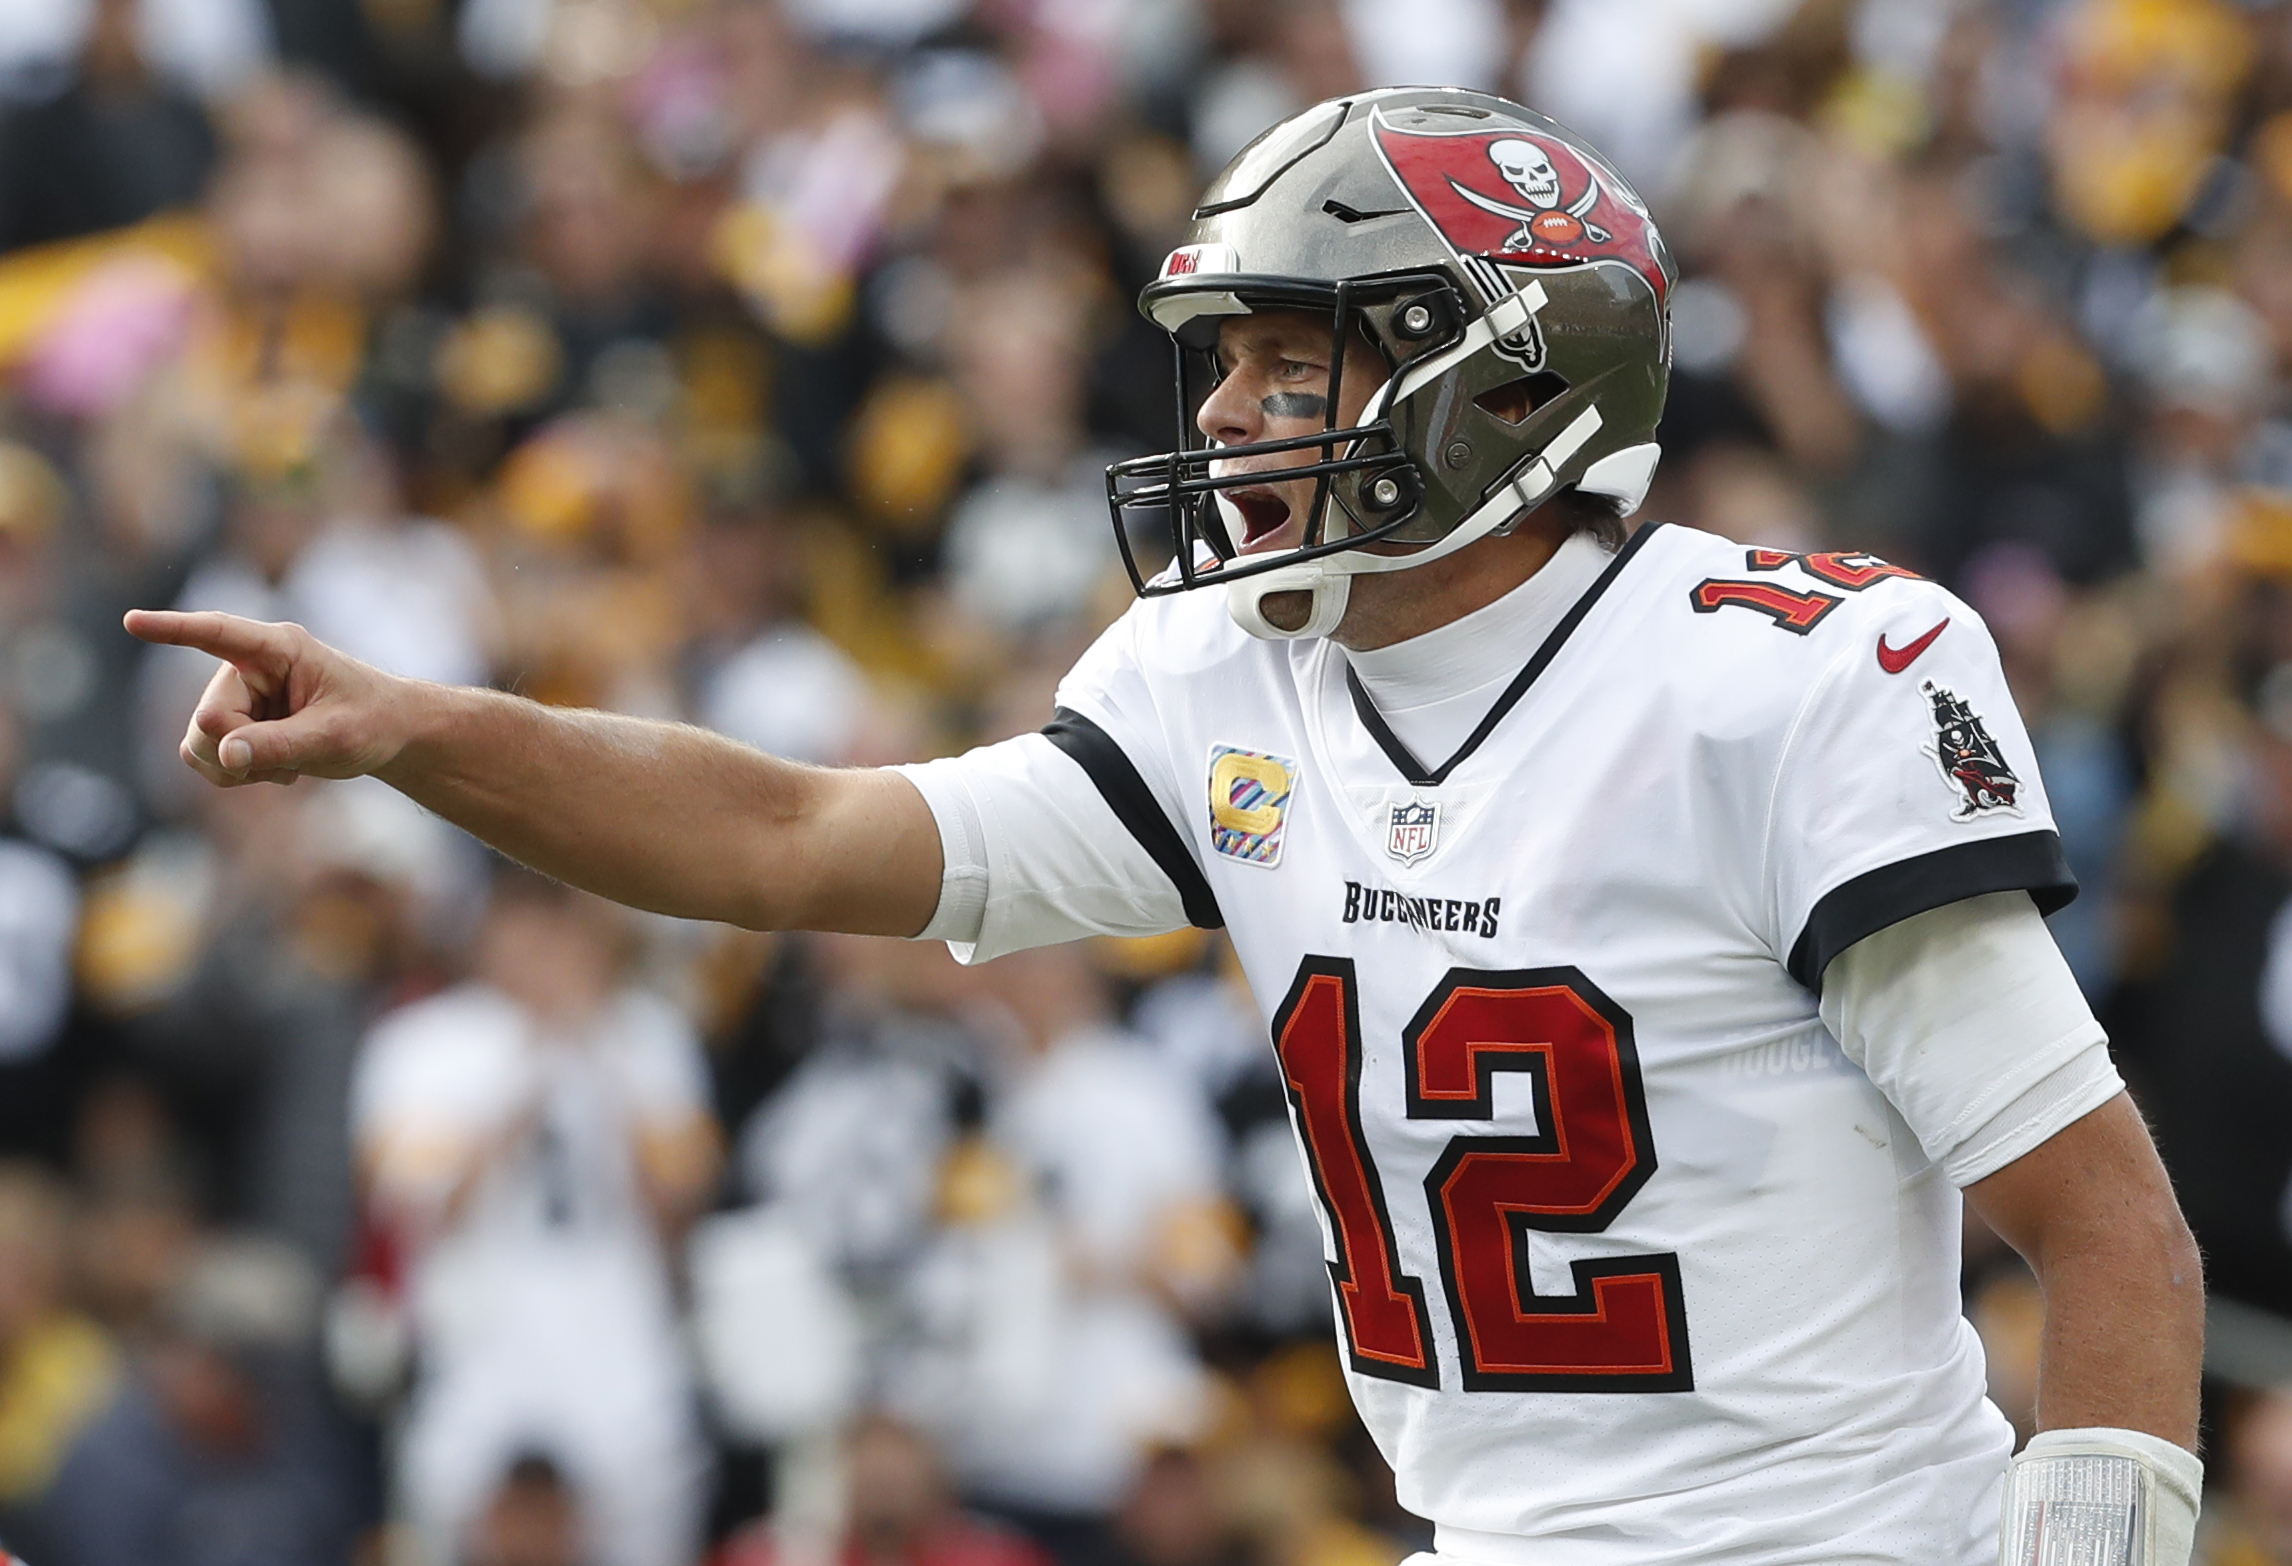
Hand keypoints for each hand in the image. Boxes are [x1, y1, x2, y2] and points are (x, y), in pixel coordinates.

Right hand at [123, 611, 415, 787]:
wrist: (388, 734)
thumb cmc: (371, 721)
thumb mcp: (334, 736)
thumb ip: (281, 744)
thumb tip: (222, 753)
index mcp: (280, 649)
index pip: (218, 634)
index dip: (173, 630)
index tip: (131, 622)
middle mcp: (248, 667)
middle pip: (211, 717)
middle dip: (242, 748)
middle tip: (290, 760)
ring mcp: (236, 696)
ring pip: (199, 741)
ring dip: (238, 766)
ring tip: (288, 764)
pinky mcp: (231, 724)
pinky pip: (203, 757)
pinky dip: (234, 774)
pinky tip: (276, 769)